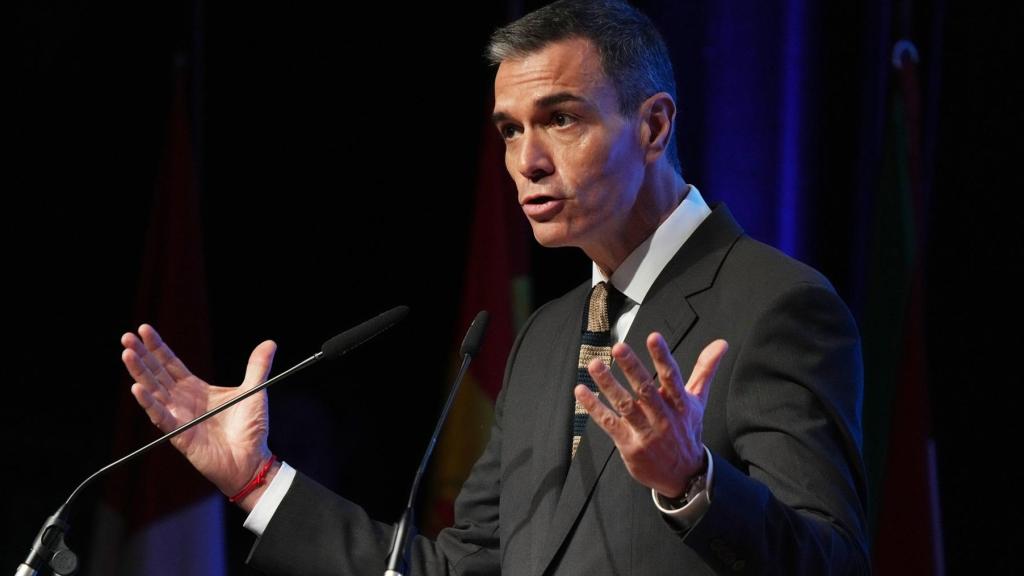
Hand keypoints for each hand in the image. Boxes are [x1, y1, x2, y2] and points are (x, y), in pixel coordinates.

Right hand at [121, 324, 277, 508]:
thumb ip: (257, 366)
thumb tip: (269, 343)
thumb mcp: (254, 390)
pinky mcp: (180, 435)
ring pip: (154, 391)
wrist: (253, 459)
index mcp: (197, 389)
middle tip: (127, 336)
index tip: (145, 329)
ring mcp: (179, 417)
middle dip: (142, 355)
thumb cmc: (251, 429)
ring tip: (127, 354)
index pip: (171, 364)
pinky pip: (161, 417)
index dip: (158, 348)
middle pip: (157, 374)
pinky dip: (149, 403)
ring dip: (140, 373)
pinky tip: (137, 388)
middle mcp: (183, 401)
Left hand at [574, 334, 727, 497]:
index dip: (663, 357)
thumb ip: (705, 370)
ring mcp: (646, 432)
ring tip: (595, 365)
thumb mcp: (698, 401)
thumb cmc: (687, 430)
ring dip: (609, 385)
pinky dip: (594, 408)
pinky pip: (609, 424)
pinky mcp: (629, 445)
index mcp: (680, 404)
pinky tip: (581, 391)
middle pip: (646, 390)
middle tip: (619, 347)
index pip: (672, 377)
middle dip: (632, 367)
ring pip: (625, 405)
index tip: (654, 337)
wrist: (684, 476)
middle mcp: (664, 417)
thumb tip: (721, 343)